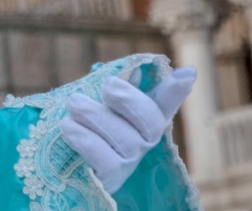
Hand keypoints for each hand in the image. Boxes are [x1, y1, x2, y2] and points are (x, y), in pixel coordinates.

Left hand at [61, 66, 196, 194]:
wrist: (63, 168)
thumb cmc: (84, 125)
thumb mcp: (99, 103)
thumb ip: (117, 88)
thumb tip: (136, 72)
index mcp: (141, 119)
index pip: (164, 104)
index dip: (175, 91)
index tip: (188, 73)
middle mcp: (143, 142)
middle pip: (151, 121)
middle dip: (129, 98)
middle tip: (108, 85)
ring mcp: (128, 163)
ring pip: (124, 139)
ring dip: (95, 115)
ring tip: (74, 103)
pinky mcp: (109, 179)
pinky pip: (105, 160)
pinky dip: (85, 139)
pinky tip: (69, 126)